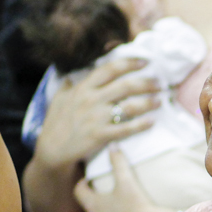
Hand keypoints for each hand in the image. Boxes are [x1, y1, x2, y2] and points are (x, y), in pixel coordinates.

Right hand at [34, 58, 159, 168]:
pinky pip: (127, 128)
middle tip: (159, 83)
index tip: (145, 61)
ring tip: (159, 101)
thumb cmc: (56, 123)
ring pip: (130, 106)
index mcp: (83, 88)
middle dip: (146, 83)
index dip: (130, 63)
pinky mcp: (101, 135)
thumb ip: (69, 84)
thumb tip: (73, 72)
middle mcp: (91, 100)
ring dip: (148, 102)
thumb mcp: (59, 98)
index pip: (110, 69)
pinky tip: (152, 121)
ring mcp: (97, 118)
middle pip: (126, 86)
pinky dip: (142, 124)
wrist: (52, 149)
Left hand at [74, 149, 173, 211]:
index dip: (83, 184)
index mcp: (92, 205)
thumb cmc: (137, 205)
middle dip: (95, 202)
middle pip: (88, 209)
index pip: (78, 191)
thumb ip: (118, 162)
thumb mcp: (127, 181)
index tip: (90, 181)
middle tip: (107, 196)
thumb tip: (113, 144)